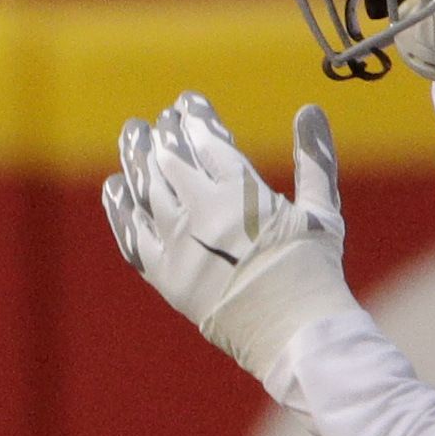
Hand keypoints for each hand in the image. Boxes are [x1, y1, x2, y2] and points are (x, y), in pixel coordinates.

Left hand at [106, 95, 351, 382]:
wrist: (292, 332)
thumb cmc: (314, 269)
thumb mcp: (321, 209)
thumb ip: (314, 158)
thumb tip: (310, 109)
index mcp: (243, 194)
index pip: (209, 142)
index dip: (195, 118)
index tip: (186, 103)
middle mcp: (204, 215)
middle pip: (171, 163)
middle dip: (163, 136)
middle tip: (156, 122)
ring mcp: (179, 246)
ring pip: (147, 192)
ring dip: (137, 161)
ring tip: (131, 137)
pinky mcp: (164, 276)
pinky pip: (131, 236)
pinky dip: (119, 208)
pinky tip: (113, 186)